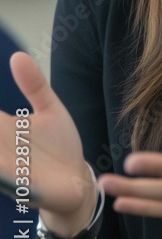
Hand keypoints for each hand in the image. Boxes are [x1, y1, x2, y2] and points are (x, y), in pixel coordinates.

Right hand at [0, 52, 95, 228]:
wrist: (77, 182)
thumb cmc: (60, 146)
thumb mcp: (50, 109)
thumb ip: (34, 85)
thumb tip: (16, 56)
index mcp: (3, 127)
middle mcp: (0, 146)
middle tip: (2, 122)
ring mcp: (4, 165)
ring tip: (0, 135)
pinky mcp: (16, 183)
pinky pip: (2, 174)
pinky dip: (3, 168)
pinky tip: (6, 162)